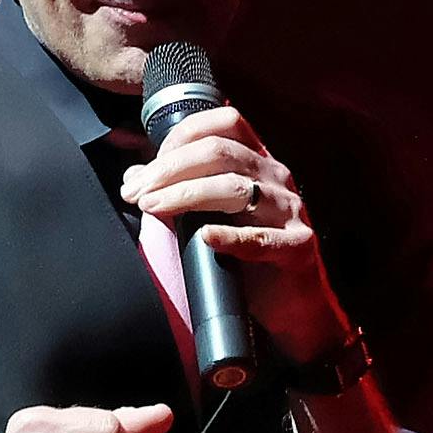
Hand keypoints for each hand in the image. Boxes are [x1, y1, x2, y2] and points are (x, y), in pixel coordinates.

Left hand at [118, 104, 347, 365]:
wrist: (291, 308)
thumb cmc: (248, 259)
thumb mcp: (212, 216)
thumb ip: (180, 191)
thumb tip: (135, 175)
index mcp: (258, 162)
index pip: (225, 124)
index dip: (182, 137)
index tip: (147, 168)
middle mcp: (277, 177)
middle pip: (221, 152)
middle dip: (170, 169)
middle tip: (137, 192)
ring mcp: (290, 210)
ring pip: (235, 188)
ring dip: (186, 195)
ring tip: (152, 208)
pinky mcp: (297, 247)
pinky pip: (261, 239)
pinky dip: (230, 237)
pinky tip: (205, 237)